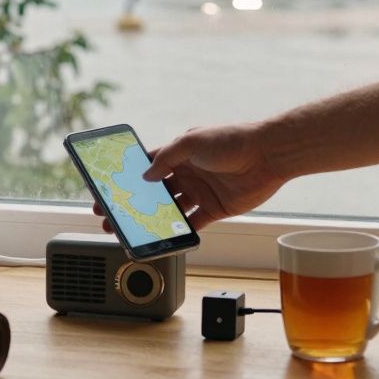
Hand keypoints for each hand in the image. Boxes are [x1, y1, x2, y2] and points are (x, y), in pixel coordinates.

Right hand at [93, 123, 288, 231]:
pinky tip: (163, 239)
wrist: (269, 154)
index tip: (109, 188)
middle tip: (112, 215)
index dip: (128, 178)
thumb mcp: (192, 141)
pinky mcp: (214, 209)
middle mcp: (186, 174)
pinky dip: (179, 232)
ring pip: (169, 210)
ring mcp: (199, 192)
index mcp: (178, 155)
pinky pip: (192, 224)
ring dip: (151, 220)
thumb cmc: (232, 140)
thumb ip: (166, 157)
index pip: (146, 167)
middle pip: (153, 193)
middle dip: (132, 204)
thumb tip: (146, 176)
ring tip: (132, 230)